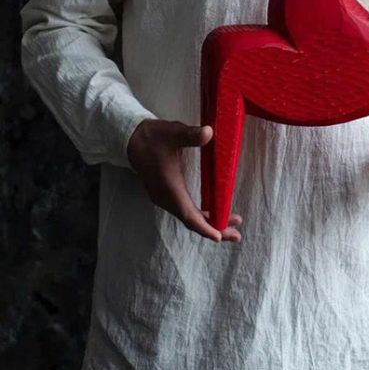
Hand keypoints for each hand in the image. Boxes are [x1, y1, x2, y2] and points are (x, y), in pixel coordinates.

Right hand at [127, 119, 242, 243]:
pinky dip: (200, 216)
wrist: (131, 139)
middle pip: (192, 221)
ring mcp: (165, 198)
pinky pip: (185, 210)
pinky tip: (213, 211)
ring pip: (189, 217)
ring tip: (231, 222)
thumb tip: (209, 132)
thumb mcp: (173, 132)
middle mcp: (167, 198)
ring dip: (209, 222)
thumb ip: (191, 135)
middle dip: (214, 228)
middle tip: (237, 234)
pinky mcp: (166, 194)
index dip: (204, 227)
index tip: (219, 237)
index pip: (188, 215)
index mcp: (170, 188)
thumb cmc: (154, 136)